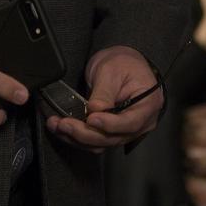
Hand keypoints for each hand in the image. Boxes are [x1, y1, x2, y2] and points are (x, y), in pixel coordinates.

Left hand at [44, 46, 160, 152]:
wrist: (123, 62)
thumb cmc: (123, 62)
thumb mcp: (111, 69)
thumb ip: (104, 91)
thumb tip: (94, 110)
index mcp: (148, 104)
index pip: (130, 122)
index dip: (109, 124)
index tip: (91, 119)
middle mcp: (141, 122)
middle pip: (113, 137)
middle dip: (85, 133)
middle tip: (64, 124)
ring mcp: (127, 130)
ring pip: (102, 143)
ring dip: (78, 138)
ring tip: (57, 125)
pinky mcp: (114, 132)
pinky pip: (97, 140)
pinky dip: (79, 137)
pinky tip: (64, 128)